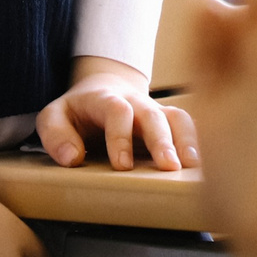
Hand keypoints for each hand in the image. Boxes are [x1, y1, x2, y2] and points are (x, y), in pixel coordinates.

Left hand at [36, 57, 195, 171]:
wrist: (103, 89)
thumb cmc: (78, 112)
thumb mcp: (54, 116)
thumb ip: (55, 134)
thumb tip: (72, 158)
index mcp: (105, 100)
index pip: (117, 111)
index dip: (121, 136)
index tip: (122, 165)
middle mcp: (136, 103)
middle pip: (153, 115)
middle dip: (161, 140)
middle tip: (168, 166)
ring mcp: (156, 111)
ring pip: (177, 119)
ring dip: (187, 140)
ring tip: (193, 166)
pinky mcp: (169, 123)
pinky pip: (189, 127)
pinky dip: (198, 143)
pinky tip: (203, 165)